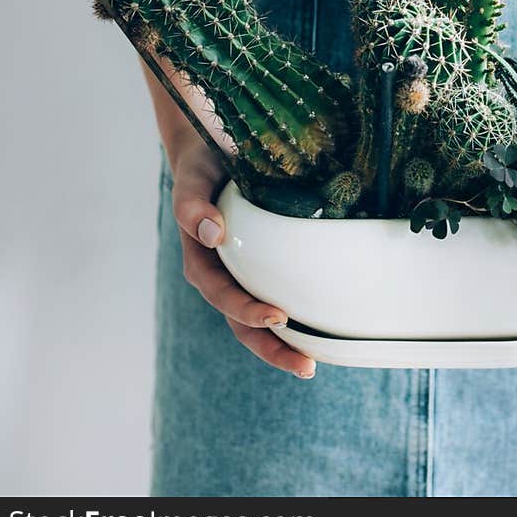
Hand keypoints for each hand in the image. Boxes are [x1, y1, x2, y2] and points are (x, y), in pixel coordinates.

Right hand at [166, 136, 316, 378]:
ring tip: (315, 363)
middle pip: (243, 322)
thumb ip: (192, 205)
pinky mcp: (265, 262)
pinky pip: (280, 291)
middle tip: (306, 366)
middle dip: (272, 348)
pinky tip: (325, 325)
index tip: (279, 317)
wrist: (212, 150)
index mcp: (203, 262)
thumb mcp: (192, 181)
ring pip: (262, 315)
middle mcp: (224, 274)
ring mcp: (244, 272)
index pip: (224, 296)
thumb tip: (212, 233)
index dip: (247, 312)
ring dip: (286, 341)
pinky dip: (299, 312)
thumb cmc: (202, 167)